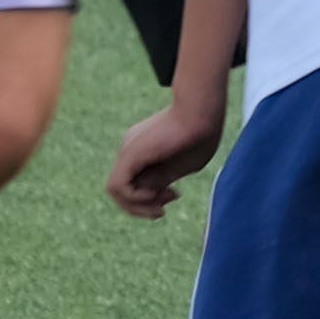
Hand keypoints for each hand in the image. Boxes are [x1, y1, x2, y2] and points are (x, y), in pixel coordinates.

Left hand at [106, 99, 225, 217]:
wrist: (202, 112)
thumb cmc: (201, 136)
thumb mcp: (181, 166)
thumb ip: (162, 179)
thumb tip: (148, 194)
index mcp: (144, 150)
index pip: (136, 183)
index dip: (152, 198)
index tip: (176, 194)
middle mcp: (131, 148)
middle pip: (124, 188)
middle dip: (145, 205)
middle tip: (167, 206)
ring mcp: (128, 150)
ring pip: (117, 190)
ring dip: (137, 206)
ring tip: (161, 206)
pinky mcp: (129, 154)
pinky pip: (118, 186)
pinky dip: (134, 198)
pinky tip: (154, 194)